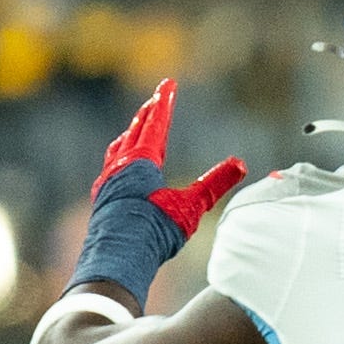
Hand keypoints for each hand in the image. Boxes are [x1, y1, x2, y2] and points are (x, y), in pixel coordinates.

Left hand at [95, 79, 248, 238]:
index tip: (168, 83)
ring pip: (119, 149)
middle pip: (135, 131)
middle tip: (155, 99)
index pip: (156, 124)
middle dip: (147, 114)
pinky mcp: (102, 201)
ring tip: (135, 129)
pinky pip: (110, 169)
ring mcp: (108, 183)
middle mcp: (121, 166)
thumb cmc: (154, 231)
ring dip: (130, 135)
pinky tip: (119, 169)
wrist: (117, 259)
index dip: (165, 102)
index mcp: (142, 161)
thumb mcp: (190, 207)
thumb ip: (214, 184)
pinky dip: (119, 159)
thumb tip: (241, 164)